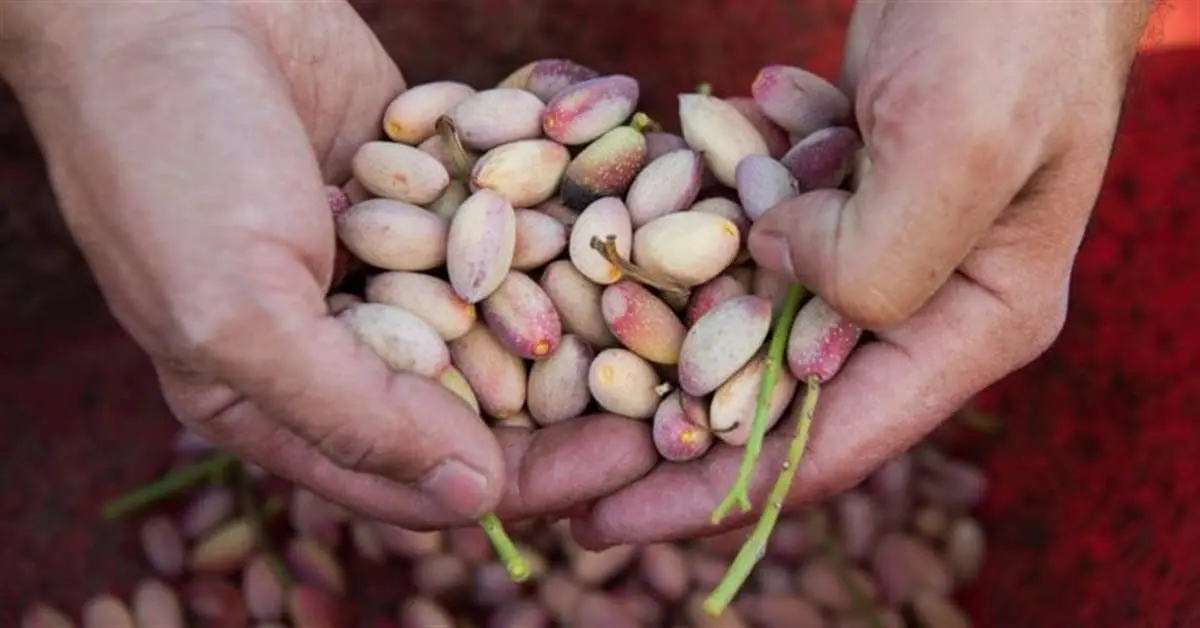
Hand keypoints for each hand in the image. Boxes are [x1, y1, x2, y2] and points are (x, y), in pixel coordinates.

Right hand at [2, 3, 654, 528]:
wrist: (157, 1)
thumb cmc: (167, 159)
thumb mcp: (237, 308)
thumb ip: (352, 411)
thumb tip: (472, 498)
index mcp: (282, 399)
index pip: (427, 473)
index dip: (533, 478)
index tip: (633, 456)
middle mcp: (345, 338)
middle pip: (484, 401)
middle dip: (583, 401)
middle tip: (689, 393)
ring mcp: (391, 257)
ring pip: (511, 309)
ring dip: (592, 310)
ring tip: (690, 310)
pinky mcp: (427, 187)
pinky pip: (511, 217)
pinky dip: (570, 216)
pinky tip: (645, 217)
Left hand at [571, 1, 1149, 545]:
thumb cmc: (1014, 24)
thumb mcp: (960, 144)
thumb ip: (876, 253)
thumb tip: (770, 271)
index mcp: (976, 319)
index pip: (831, 445)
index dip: (711, 493)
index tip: (607, 521)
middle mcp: (927, 296)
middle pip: (778, 395)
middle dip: (668, 430)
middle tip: (560, 467)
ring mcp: (880, 236)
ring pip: (751, 307)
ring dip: (667, 316)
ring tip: (568, 344)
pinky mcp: (840, 183)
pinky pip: (753, 220)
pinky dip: (704, 201)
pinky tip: (671, 152)